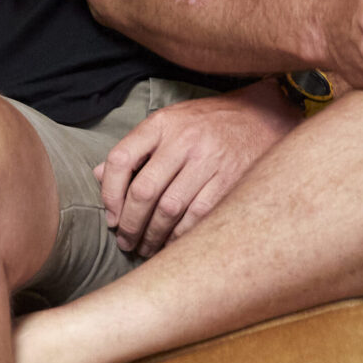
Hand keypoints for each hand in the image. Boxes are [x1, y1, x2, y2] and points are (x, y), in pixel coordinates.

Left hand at [97, 84, 296, 257]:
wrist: (263, 115)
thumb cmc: (208, 123)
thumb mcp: (169, 123)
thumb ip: (136, 148)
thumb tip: (98, 176)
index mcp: (162, 124)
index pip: (121, 159)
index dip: (109, 194)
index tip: (111, 216)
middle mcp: (184, 140)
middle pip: (143, 191)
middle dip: (130, 224)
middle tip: (125, 241)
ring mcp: (209, 160)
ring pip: (169, 210)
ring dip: (153, 236)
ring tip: (146, 248)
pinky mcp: (230, 180)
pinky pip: (197, 217)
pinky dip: (180, 237)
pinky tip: (172, 244)